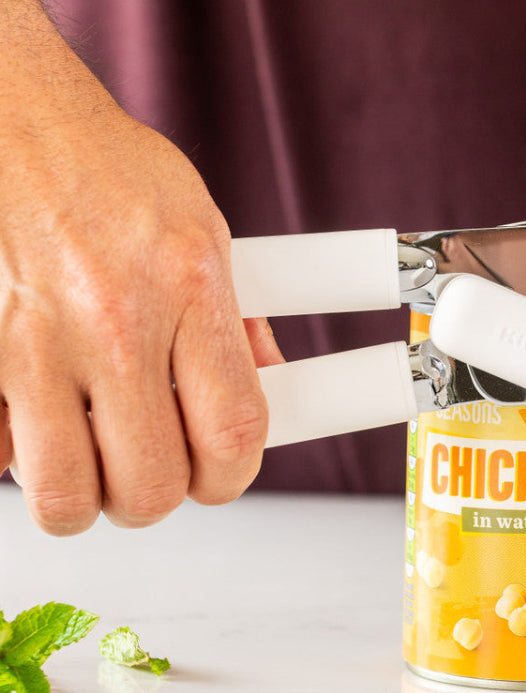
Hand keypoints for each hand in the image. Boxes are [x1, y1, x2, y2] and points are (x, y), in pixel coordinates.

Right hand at [0, 4, 280, 533]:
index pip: (232, 432)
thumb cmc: (117, 178)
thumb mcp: (208, 238)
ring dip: (88, 497)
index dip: (233, 475)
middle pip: (150, 486)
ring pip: (64, 496)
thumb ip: (236, 327)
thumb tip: (266, 391)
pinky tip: (40, 419)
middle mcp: (112, 322)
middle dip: (160, 495)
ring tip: (96, 458)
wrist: (21, 126)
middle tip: (156, 466)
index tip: (222, 472)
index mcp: (188, 289)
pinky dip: (19, 459)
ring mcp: (33, 342)